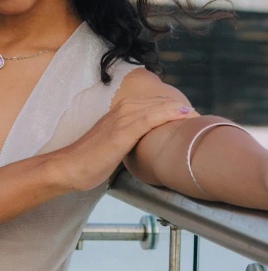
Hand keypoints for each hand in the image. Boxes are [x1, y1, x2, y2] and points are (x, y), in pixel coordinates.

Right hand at [50, 93, 195, 191]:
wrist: (69, 167)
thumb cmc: (89, 160)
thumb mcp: (114, 145)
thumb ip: (130, 139)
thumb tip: (147, 146)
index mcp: (121, 112)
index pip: (153, 104)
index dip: (172, 108)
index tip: (190, 116)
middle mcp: (122, 110)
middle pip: (157, 103)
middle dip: (180, 107)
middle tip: (200, 116)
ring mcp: (121, 120)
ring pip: (155, 107)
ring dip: (178, 108)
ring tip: (196, 112)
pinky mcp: (121, 133)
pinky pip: (148, 119)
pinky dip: (167, 114)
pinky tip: (181, 114)